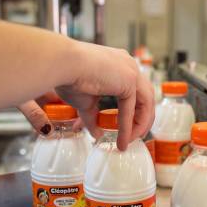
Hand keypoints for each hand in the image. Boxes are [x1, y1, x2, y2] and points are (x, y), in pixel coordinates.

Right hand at [18, 41, 154, 150]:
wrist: (61, 64)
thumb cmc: (67, 77)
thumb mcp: (84, 102)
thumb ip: (93, 118)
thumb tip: (97, 135)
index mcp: (119, 65)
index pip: (135, 91)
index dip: (134, 112)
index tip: (128, 129)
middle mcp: (128, 65)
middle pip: (146, 97)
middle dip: (143, 119)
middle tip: (136, 137)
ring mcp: (130, 70)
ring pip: (145, 103)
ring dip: (139, 125)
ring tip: (130, 142)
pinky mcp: (129, 79)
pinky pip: (131, 108)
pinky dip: (128, 126)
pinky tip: (122, 140)